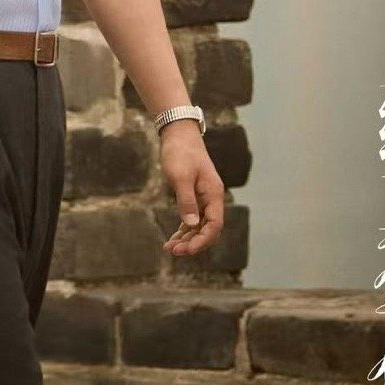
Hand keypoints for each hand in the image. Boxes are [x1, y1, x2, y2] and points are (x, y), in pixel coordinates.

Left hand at [158, 120, 224, 255]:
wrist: (178, 133)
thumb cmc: (180, 152)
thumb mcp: (181, 176)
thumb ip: (186, 201)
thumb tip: (190, 225)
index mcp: (213, 194)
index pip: (214, 225)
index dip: (202, 240)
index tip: (187, 250)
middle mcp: (211, 198)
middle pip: (207, 229)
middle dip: (192, 242)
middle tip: (173, 251)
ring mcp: (203, 197)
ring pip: (198, 225)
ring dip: (186, 238)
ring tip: (170, 249)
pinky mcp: (193, 195)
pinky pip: (191, 218)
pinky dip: (183, 229)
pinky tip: (173, 238)